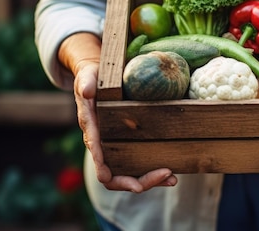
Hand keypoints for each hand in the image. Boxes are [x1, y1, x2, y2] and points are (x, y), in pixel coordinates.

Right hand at [61, 32, 177, 191]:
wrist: (95, 80)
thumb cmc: (92, 78)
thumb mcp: (88, 77)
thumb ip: (86, 83)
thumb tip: (87, 91)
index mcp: (91, 131)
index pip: (97, 156)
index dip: (105, 169)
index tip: (121, 180)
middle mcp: (101, 146)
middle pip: (113, 177)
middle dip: (137, 182)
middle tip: (165, 175)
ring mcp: (114, 149)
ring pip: (127, 175)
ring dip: (150, 180)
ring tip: (172, 179)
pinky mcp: (126, 146)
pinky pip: (137, 166)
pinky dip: (153, 172)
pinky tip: (171, 172)